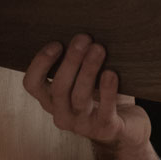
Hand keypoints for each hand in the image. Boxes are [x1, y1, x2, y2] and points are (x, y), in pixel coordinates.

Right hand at [22, 34, 150, 153]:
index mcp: (51, 100)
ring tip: (99, 49)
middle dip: (71, 61)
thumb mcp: (86, 78)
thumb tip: (82, 29)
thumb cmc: (103, 95)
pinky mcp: (105, 129)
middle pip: (59, 88)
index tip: (56, 43)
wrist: (128, 128)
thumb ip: (79, 61)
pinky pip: (104, 110)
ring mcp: (82, 125)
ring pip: (79, 98)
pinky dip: (107, 90)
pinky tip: (111, 73)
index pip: (32, 84)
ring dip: (88, 70)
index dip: (40, 63)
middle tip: (84, 38)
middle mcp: (62, 114)